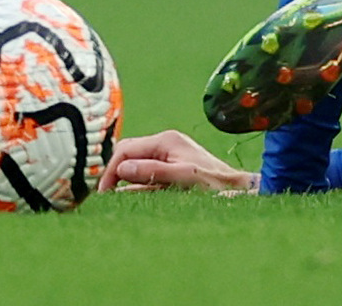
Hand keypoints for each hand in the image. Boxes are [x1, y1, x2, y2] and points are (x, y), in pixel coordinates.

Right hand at [104, 129, 257, 194]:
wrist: (237, 190)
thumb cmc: (213, 183)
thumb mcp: (181, 178)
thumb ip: (152, 172)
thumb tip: (122, 169)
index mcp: (165, 140)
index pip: (126, 149)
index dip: (112, 170)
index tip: (104, 193)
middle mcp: (164, 144)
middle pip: (128, 154)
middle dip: (114, 173)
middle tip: (105, 198)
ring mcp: (168, 155)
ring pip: (135, 165)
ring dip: (124, 181)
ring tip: (112, 200)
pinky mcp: (171, 168)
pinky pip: (146, 175)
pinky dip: (136, 186)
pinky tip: (129, 198)